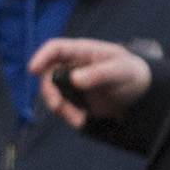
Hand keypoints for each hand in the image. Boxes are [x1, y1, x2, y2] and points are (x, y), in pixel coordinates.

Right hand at [27, 36, 151, 127]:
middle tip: (58, 108)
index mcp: (82, 51)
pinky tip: (82, 121)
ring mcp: (70, 82)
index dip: (41, 56)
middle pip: (48, 75)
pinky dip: (67, 115)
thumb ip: (99, 74)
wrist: (137, 92)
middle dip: (50, 93)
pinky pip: (60, 106)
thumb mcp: (120, 71)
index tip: (32, 70)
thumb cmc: (130, 73)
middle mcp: (71, 65)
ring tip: (80, 120)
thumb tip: (74, 79)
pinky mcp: (72, 98)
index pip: (56, 48)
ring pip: (52, 94)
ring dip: (61, 109)